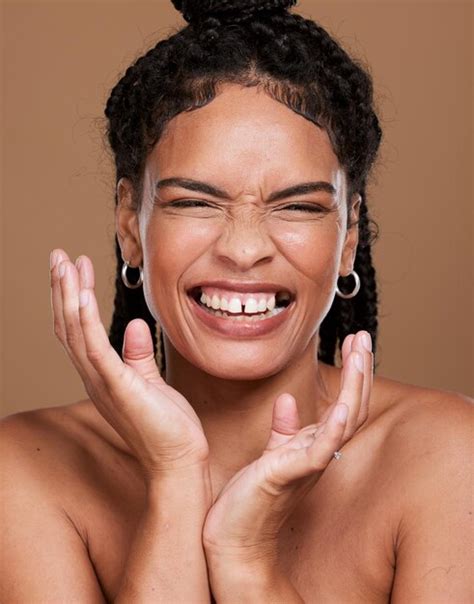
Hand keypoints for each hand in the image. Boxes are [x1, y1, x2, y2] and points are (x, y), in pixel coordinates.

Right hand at [50, 249, 208, 478]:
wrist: (180, 461)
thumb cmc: (169, 427)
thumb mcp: (152, 383)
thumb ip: (139, 355)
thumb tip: (133, 326)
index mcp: (102, 376)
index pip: (79, 331)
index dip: (74, 299)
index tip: (77, 269)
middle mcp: (94, 378)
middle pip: (68, 326)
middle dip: (62, 289)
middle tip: (59, 256)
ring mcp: (102, 383)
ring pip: (74, 332)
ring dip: (68, 295)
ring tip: (65, 262)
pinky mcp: (118, 387)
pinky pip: (94, 349)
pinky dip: (84, 319)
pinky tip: (81, 293)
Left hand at [203, 331, 371, 565]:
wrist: (234, 538)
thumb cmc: (251, 498)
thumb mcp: (272, 455)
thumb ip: (284, 429)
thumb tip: (287, 399)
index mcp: (315, 445)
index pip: (343, 404)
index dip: (352, 375)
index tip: (355, 343)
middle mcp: (319, 452)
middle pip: (352, 406)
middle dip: (360, 371)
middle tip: (364, 337)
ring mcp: (308, 464)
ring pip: (344, 421)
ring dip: (354, 387)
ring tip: (359, 353)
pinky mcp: (290, 474)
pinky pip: (321, 450)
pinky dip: (333, 427)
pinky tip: (340, 405)